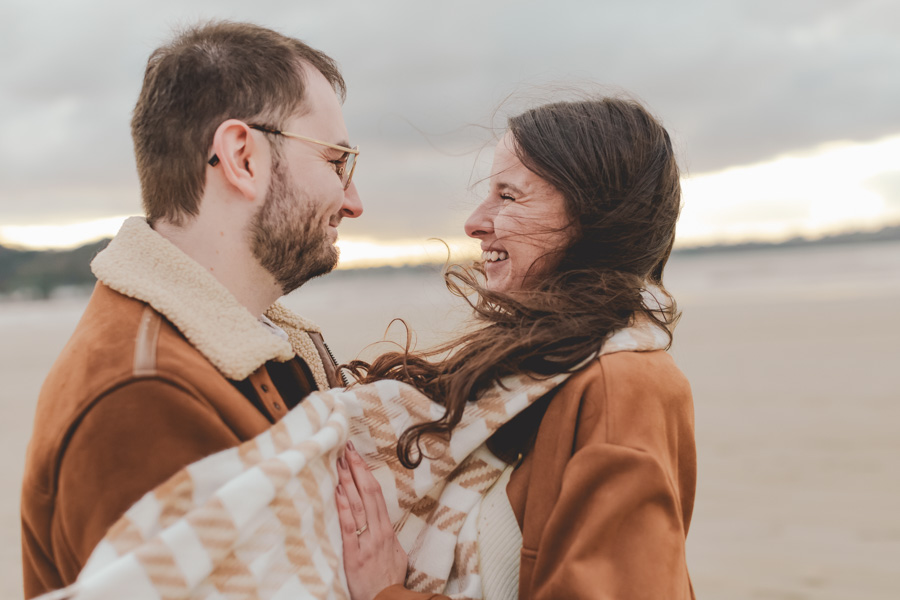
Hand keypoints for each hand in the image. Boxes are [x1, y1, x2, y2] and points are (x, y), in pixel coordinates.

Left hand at [335, 440, 407, 599]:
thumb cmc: (389, 581)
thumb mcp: (396, 555)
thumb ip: (388, 537)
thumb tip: (383, 524)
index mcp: (387, 530)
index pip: (376, 494)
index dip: (366, 473)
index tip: (357, 455)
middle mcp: (378, 532)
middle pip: (368, 493)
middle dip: (357, 469)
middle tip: (347, 448)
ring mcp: (367, 542)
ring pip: (358, 505)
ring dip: (348, 482)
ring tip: (340, 462)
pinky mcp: (354, 555)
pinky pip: (349, 527)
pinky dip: (344, 507)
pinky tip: (338, 492)